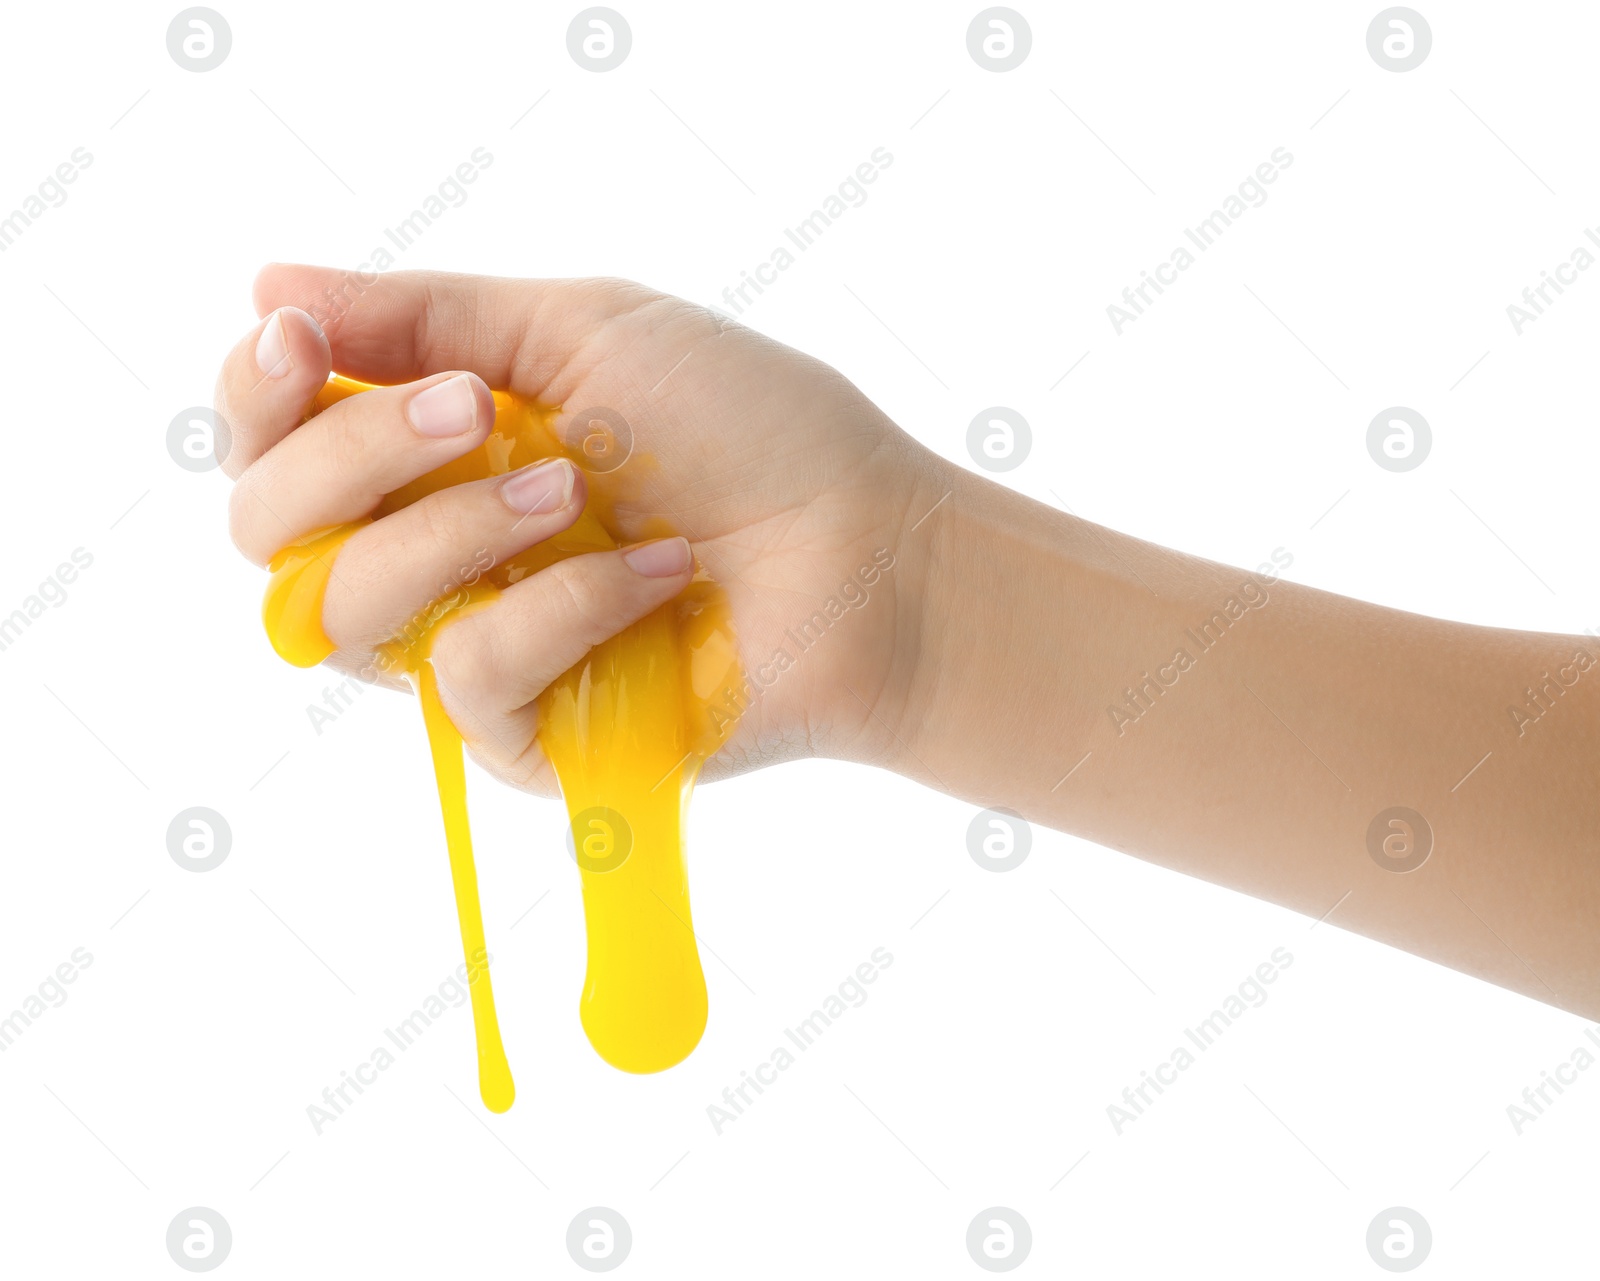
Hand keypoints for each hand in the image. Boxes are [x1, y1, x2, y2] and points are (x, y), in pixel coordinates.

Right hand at [216, 265, 938, 793]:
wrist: (869, 547)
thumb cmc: (751, 430)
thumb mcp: (590, 330)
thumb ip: (431, 315)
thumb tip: (268, 282)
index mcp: (433, 457)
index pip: (273, 443)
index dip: (254, 395)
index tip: (298, 339)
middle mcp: (433, 555)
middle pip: (270, 532)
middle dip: (350, 457)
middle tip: (470, 411)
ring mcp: (475, 649)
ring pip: (342, 613)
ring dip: (451, 530)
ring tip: (570, 490)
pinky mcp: (532, 738)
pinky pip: (468, 677)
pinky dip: (560, 607)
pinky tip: (654, 573)